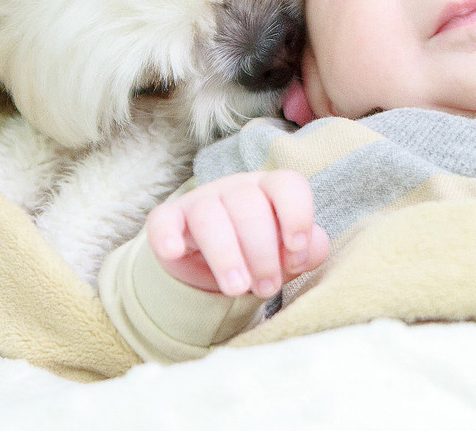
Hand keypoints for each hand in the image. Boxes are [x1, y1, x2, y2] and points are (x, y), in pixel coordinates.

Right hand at [147, 170, 329, 296]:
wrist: (212, 266)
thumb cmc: (260, 253)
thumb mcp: (287, 254)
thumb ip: (307, 250)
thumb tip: (312, 249)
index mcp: (271, 190)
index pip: (287, 185)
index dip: (296, 215)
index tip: (296, 249)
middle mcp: (237, 188)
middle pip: (249, 207)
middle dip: (262, 252)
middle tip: (267, 288)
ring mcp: (201, 200)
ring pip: (210, 217)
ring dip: (225, 255)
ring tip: (236, 289)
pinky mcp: (169, 219)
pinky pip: (163, 220)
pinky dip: (166, 236)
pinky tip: (174, 253)